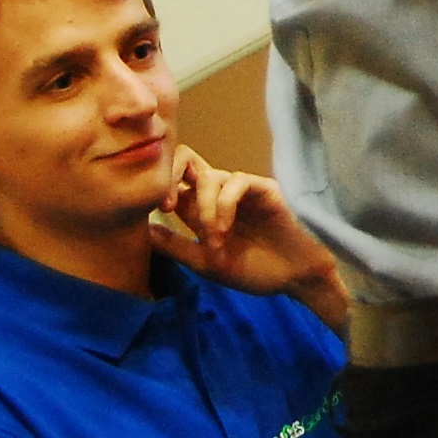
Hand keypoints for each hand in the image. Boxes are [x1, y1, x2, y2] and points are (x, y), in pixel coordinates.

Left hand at [150, 147, 347, 330]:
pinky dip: (224, 205)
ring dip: (205, 210)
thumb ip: (176, 247)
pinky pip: (236, 181)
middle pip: (186, 160)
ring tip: (215, 241)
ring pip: (208, 177)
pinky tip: (226, 229)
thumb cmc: (254, 270)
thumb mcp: (205, 263)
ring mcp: (241, 189)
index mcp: (202, 208)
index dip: (159, 190)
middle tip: (168, 208)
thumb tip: (142, 230)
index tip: (159, 214)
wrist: (294, 277)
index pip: (172, 183)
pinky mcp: (263, 188)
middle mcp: (218, 193)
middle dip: (170, 175)